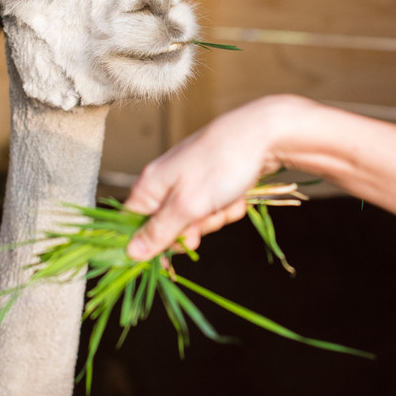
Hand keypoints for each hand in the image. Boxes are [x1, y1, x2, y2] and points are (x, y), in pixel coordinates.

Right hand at [124, 96, 292, 258]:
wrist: (264, 134)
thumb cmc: (221, 165)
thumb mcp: (187, 205)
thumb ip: (159, 232)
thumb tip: (131, 253)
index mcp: (150, 185)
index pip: (132, 225)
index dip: (148, 246)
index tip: (169, 261)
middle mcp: (166, 183)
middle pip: (168, 228)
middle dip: (192, 229)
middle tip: (206, 217)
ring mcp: (191, 182)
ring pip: (196, 220)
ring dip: (215, 217)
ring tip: (226, 200)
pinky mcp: (213, 183)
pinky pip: (215, 209)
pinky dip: (228, 207)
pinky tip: (238, 194)